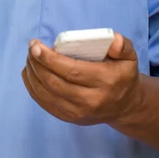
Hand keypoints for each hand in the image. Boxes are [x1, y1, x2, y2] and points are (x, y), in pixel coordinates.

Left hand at [22, 33, 142, 125]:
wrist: (125, 106)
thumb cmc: (122, 75)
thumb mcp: (129, 57)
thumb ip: (122, 46)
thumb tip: (112, 39)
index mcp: (105, 82)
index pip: (71, 71)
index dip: (50, 59)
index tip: (36, 46)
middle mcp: (90, 101)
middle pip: (55, 82)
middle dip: (38, 63)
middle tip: (31, 47)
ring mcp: (79, 113)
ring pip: (46, 94)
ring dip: (32, 74)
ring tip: (30, 57)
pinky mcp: (70, 119)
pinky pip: (45, 104)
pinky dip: (33, 87)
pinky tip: (29, 72)